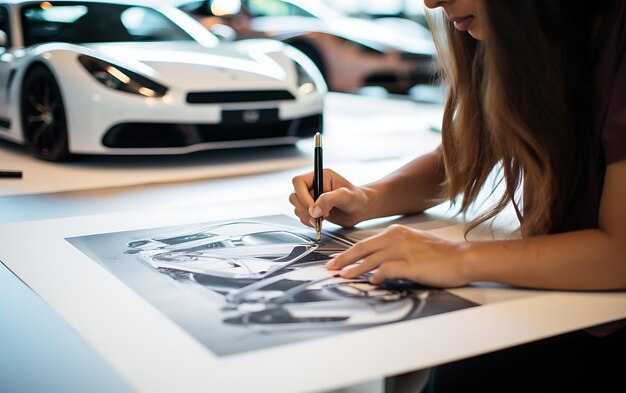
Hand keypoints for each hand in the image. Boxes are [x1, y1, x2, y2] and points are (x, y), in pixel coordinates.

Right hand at [289, 169, 372, 227]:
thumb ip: (329, 200)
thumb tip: (314, 210)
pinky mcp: (313, 210)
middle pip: (294, 196)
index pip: (298, 182)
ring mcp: (311, 198)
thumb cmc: (357, 198)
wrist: (362, 209)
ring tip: (323, 219)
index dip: (302, 195)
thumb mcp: (346, 196)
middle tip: (318, 217)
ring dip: (307, 217)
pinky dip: (308, 222)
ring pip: (297, 208)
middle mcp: (313, 186)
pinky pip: (302, 216)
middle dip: (305, 209)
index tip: (312, 207)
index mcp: (319, 176)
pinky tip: (321, 222)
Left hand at [326, 224, 470, 287]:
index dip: (348, 253)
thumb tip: (376, 265)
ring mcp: (402, 250)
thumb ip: (393, 250)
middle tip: (330, 268)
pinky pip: (387, 270)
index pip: (365, 243)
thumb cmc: (439, 254)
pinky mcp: (410, 264)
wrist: (461, 257)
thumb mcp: (412, 244)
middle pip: (362, 249)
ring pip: (371, 260)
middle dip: (344, 260)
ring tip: (345, 277)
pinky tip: (372, 282)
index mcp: (395, 232)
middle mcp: (396, 238)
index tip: (337, 261)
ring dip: (356, 270)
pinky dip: (377, 277)